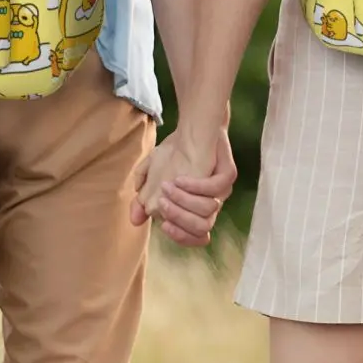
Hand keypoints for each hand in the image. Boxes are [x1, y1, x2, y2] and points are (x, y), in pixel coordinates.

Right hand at [130, 127, 235, 247]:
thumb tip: (135, 220)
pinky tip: (180, 178)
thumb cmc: (174, 153)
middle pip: (202, 228)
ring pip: (208, 210)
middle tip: (161, 203)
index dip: (180, 236)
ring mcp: (222, 190)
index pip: (194, 236)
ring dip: (184, 201)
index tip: (162, 225)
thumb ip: (143, 197)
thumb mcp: (152, 174)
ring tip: (167, 186)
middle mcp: (211, 203)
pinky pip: (215, 188)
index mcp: (196, 209)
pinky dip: (196, 186)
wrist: (193, 127)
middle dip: (179, 218)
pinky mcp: (228, 174)